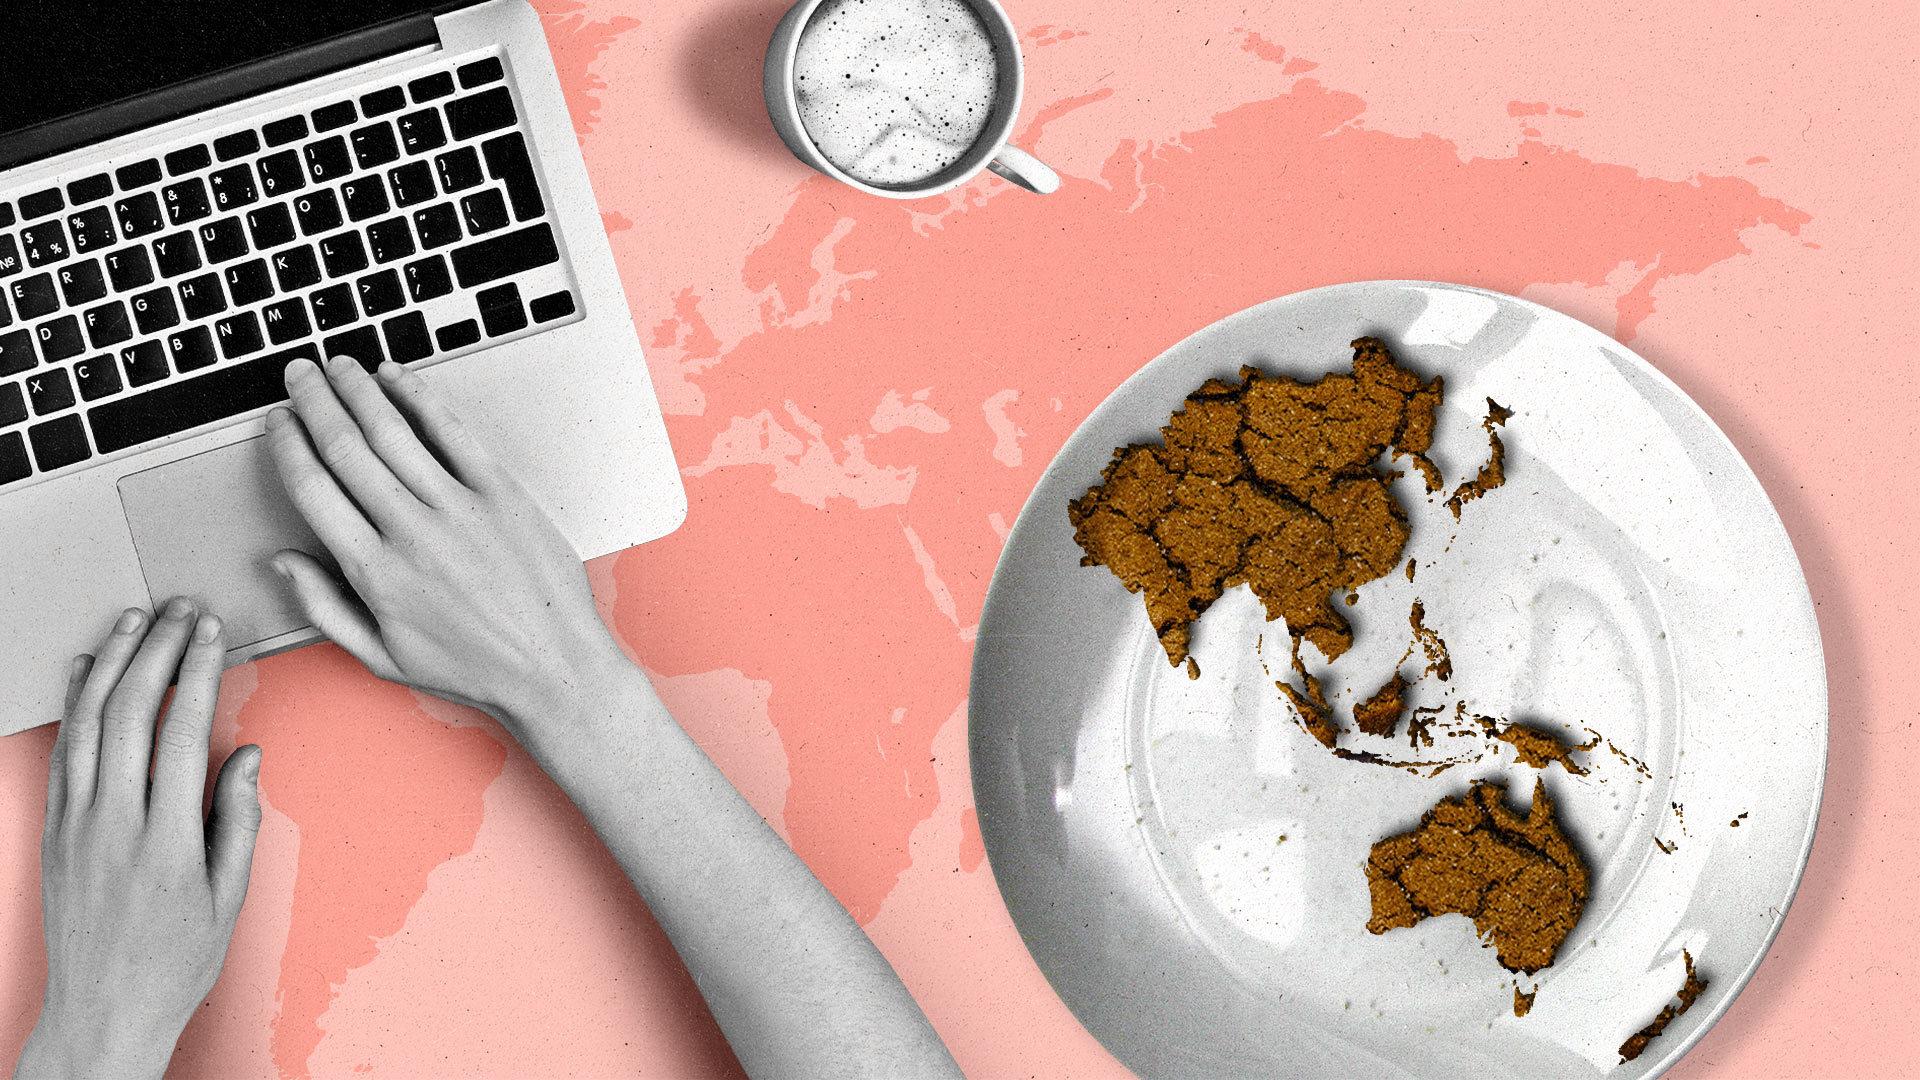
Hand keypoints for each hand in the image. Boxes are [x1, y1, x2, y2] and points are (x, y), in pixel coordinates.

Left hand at [17, 601, 261, 1079]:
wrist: (101, 1011)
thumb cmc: (173, 961)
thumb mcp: (229, 896)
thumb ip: (238, 819)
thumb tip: (246, 756)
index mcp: (167, 838)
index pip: (182, 730)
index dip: (197, 671)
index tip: (211, 632)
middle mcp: (113, 822)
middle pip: (132, 710)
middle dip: (159, 649)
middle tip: (181, 611)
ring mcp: (75, 823)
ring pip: (88, 720)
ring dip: (112, 662)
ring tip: (135, 621)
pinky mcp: (54, 830)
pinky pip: (62, 750)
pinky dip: (74, 702)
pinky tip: (87, 670)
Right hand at [262, 356, 627, 744]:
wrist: (553, 667)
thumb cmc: (474, 667)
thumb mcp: (383, 657)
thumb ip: (324, 606)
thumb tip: (282, 561)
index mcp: (374, 573)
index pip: (313, 490)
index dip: (288, 447)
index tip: (278, 424)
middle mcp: (411, 533)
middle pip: (345, 448)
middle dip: (313, 403)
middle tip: (299, 375)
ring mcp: (459, 509)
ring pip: (393, 432)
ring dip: (358, 390)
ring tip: (340, 367)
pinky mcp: (502, 494)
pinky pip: (453, 432)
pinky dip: (420, 397)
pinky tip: (398, 377)